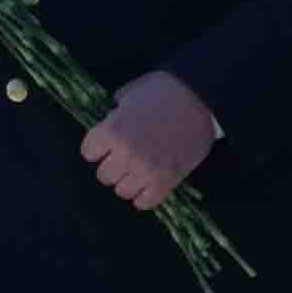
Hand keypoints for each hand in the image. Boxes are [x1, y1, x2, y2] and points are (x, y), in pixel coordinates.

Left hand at [83, 68, 222, 208]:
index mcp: (113, 130)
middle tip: (124, 156)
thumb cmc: (166, 90)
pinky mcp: (167, 181)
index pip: (89, 152)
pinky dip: (145, 195)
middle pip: (104, 175)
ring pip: (122, 191)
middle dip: (112, 164)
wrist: (203, 98)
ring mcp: (147, 170)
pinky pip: (145, 202)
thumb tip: (111, 119)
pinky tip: (149, 183)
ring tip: (138, 169)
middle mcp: (126, 154)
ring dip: (128, 180)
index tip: (106, 144)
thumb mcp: (132, 92)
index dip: (97, 147)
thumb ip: (115, 111)